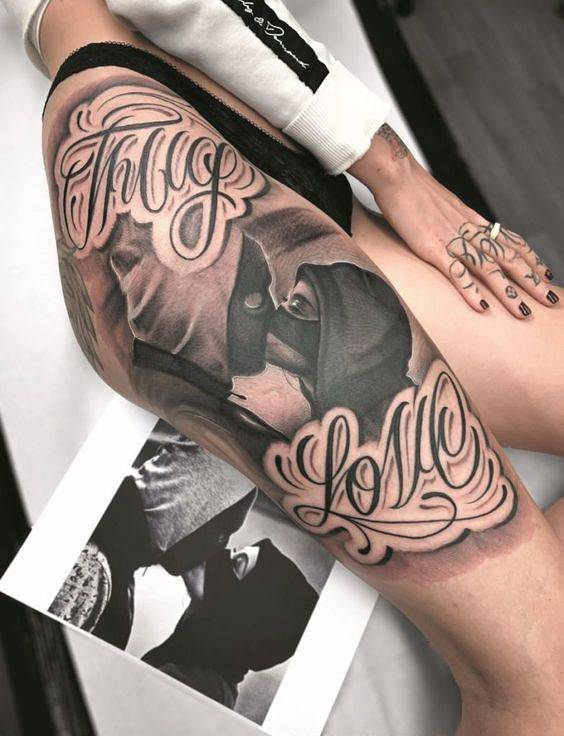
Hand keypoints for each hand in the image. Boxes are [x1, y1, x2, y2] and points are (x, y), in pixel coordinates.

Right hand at [349, 124, 557, 318]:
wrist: (396, 174)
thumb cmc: (412, 190)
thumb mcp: (441, 206)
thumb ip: (453, 220)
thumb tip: (457, 230)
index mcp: (471, 221)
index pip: (509, 241)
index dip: (530, 258)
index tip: (547, 274)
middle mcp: (468, 230)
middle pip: (507, 258)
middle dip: (531, 281)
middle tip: (550, 300)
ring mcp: (452, 239)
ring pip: (488, 268)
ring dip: (507, 292)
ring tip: (524, 312)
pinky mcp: (432, 247)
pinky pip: (455, 272)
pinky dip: (469, 290)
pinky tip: (481, 306)